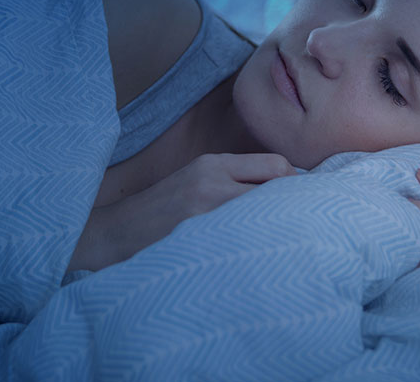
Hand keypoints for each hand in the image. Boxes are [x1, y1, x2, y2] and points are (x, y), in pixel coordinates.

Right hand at [68, 153, 296, 271]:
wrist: (117, 233)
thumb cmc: (163, 210)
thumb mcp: (196, 179)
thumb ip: (233, 179)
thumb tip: (285, 189)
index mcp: (213, 163)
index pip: (275, 164)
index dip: (295, 183)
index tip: (300, 201)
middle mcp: (212, 180)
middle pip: (277, 186)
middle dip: (294, 206)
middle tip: (302, 224)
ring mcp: (206, 209)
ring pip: (266, 214)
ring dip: (278, 227)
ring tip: (282, 243)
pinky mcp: (201, 237)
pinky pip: (245, 239)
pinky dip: (258, 246)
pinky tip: (259, 257)